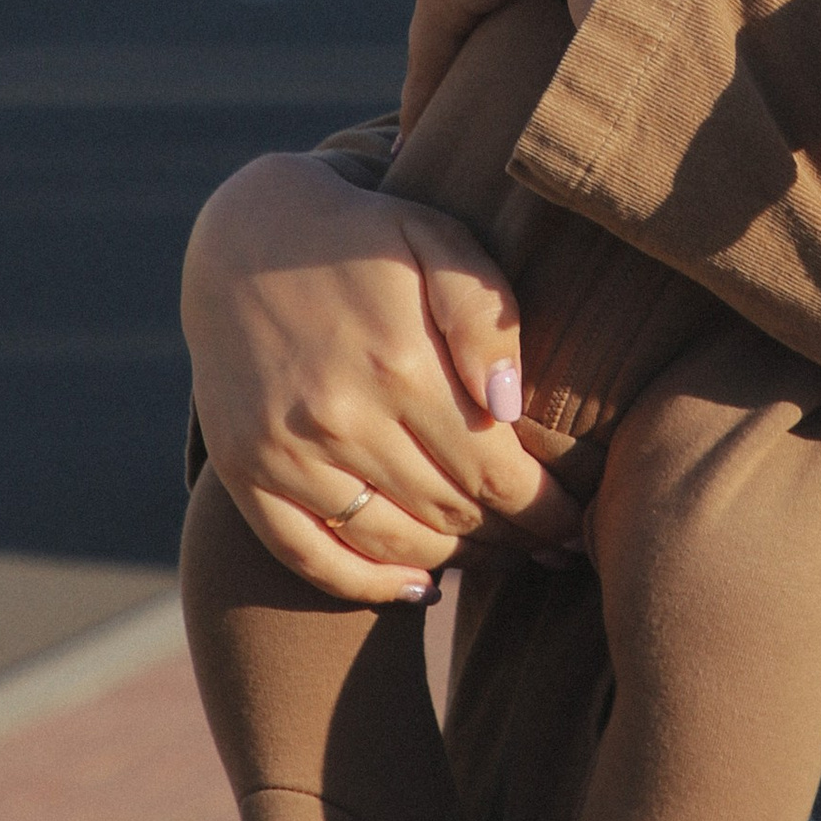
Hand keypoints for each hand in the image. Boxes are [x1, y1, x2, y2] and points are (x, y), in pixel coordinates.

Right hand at [181, 152, 580, 599]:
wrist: (244, 233)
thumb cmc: (366, 236)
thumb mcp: (437, 239)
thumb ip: (486, 316)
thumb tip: (509, 408)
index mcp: (400, 363)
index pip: (496, 471)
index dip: (546, 508)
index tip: (577, 519)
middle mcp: (339, 416)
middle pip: (452, 511)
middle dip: (513, 535)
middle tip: (550, 543)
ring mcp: (285, 451)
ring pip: (393, 541)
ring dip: (457, 558)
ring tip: (500, 553)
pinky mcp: (243, 470)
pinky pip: (310, 557)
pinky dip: (369, 585)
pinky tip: (420, 586)